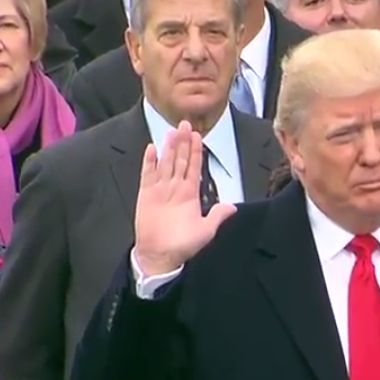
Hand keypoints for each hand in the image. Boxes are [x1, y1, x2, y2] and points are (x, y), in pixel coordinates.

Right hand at [132, 122, 236, 276]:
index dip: (196, 151)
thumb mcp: (205, 231)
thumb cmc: (183, 246)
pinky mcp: (146, 195)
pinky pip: (148, 175)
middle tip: (185, 123)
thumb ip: (217, 216)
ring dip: (169, 147)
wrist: (160, 256)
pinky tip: (152, 149)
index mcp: (190, 194)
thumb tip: (233, 206)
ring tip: (172, 131)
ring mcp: (160, 190)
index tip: (198, 135)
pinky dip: (150, 162)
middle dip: (183, 142)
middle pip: (180, 160)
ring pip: (166, 163)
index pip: (194, 167)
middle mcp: (176, 189)